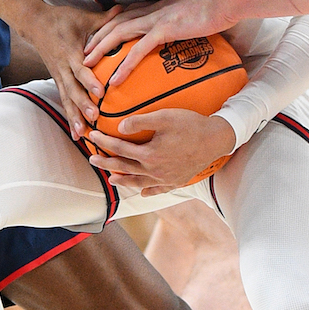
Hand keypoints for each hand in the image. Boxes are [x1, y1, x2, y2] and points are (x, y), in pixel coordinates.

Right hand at [24, 3, 116, 137]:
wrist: (35, 24)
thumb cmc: (61, 19)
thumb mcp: (82, 17)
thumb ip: (104, 19)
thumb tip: (125, 11)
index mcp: (70, 52)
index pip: (80, 70)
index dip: (89, 81)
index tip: (100, 93)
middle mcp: (62, 68)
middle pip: (72, 90)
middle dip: (83, 105)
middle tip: (95, 118)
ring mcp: (59, 76)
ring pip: (67, 100)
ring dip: (75, 117)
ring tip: (83, 135)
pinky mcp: (58, 81)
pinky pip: (64, 101)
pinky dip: (70, 117)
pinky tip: (77, 135)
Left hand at [83, 0, 235, 86]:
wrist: (227, 0)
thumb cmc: (216, 7)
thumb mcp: (193, 15)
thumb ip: (183, 22)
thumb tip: (185, 30)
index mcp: (157, 8)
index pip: (125, 16)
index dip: (108, 27)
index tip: (96, 39)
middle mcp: (152, 11)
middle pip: (115, 24)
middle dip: (96, 38)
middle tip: (81, 54)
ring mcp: (157, 20)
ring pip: (119, 34)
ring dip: (100, 49)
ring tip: (86, 66)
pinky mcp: (165, 30)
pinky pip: (139, 50)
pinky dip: (124, 65)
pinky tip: (115, 79)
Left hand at [86, 110, 236, 195]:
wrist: (216, 139)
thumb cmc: (190, 124)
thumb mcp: (164, 116)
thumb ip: (140, 121)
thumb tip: (120, 127)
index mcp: (149, 154)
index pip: (120, 149)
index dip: (104, 142)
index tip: (93, 136)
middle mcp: (155, 170)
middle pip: (124, 168)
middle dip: (106, 163)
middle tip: (92, 159)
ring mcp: (166, 179)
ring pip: (138, 183)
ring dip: (123, 181)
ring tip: (111, 179)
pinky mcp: (177, 181)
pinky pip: (158, 190)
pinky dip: (148, 191)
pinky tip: (143, 192)